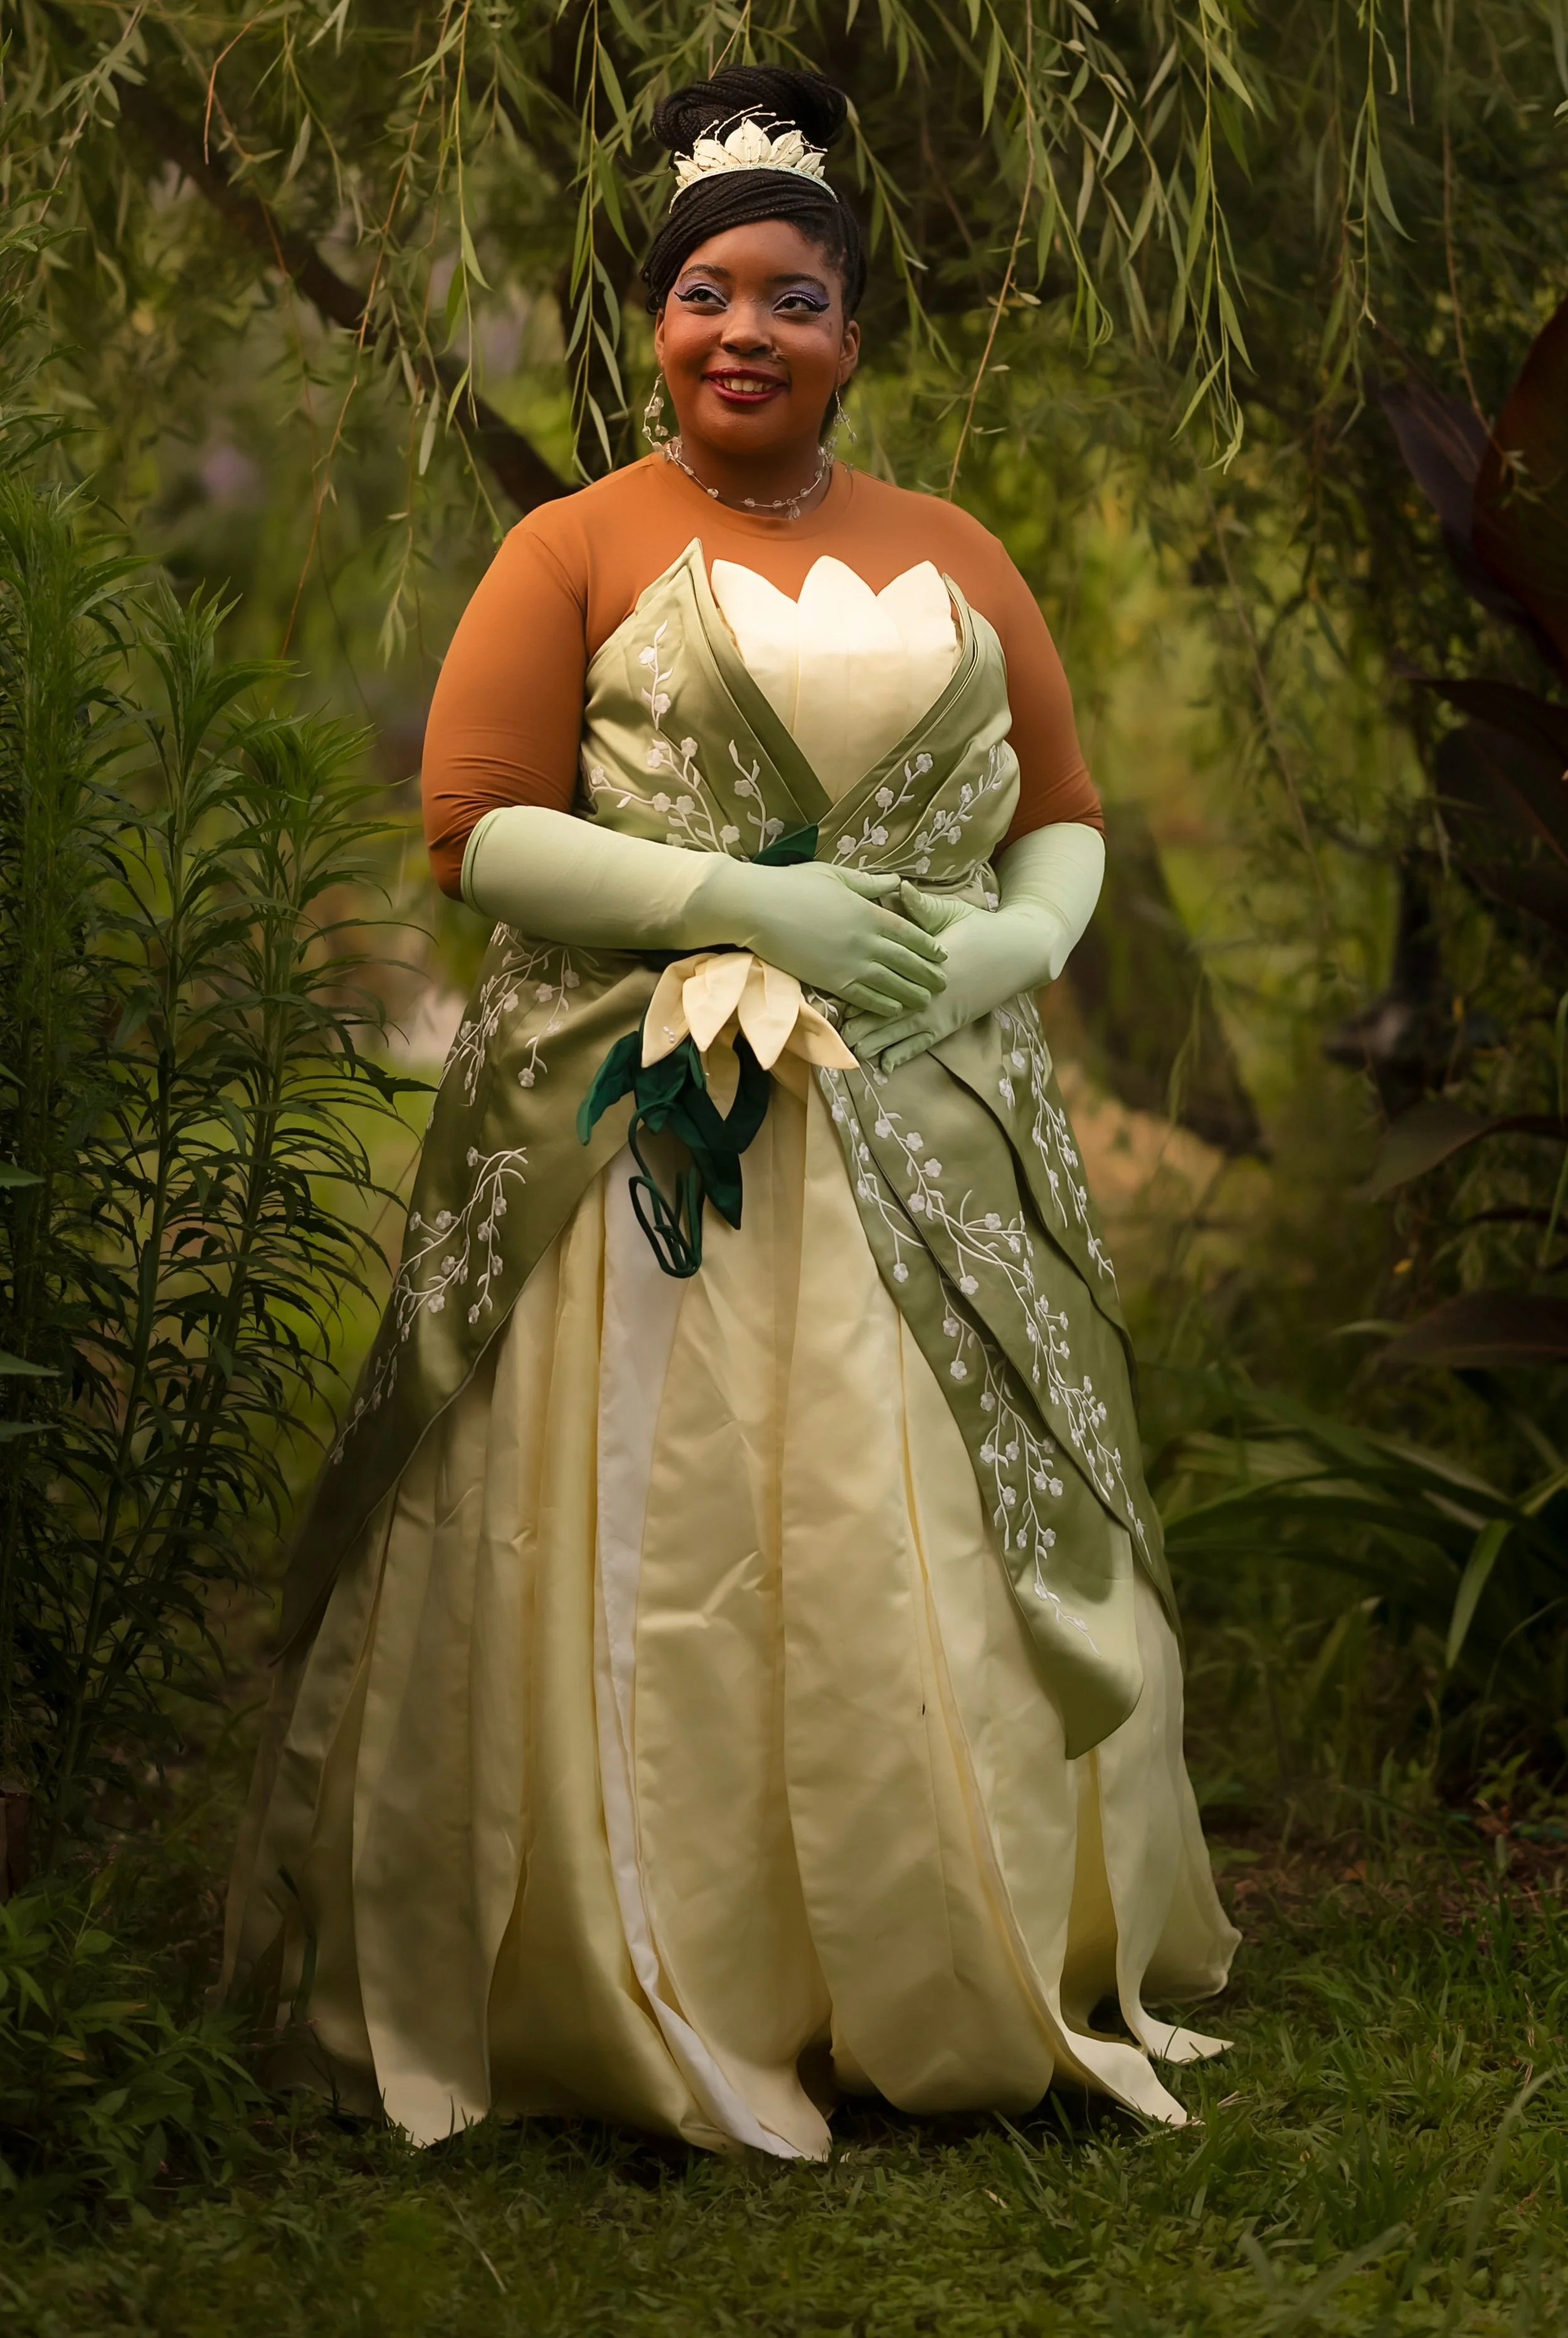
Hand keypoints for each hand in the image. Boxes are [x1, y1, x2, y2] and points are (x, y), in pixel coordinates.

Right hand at [690, 858, 947, 1017]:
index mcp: (868, 912)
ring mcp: (849, 963)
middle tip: (944, 983)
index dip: (928, 946)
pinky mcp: (831, 981)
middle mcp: (865, 941)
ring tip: (926, 1001)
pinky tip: (894, 1009)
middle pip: (906, 961)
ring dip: (911, 994)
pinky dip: (882, 1004)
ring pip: (890, 983)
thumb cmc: (793, 885)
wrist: (758, 908)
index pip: (908, 933)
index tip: (942, 955)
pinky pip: (864, 997)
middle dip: (927, 974)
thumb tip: (895, 882)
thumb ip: (869, 883)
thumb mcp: (836, 876)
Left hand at [842, 883, 1051, 1068]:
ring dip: (876, 1043)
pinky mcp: (948, 1026)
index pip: (889, 980)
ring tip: (851, 1051)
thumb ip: (922, 906)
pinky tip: (884, 1067)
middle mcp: (932, 994)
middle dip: (862, 1023)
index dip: (862, 989)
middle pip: (890, 1013)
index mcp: (928, 964)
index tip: (837, 994)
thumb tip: (898, 887)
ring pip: (902, 1033)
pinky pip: (922, 1045)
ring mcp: (941, 1013)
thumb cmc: (981, 928)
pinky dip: (903, 1056)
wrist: (1018, 954)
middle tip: (834, 1032)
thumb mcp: (952, 911)